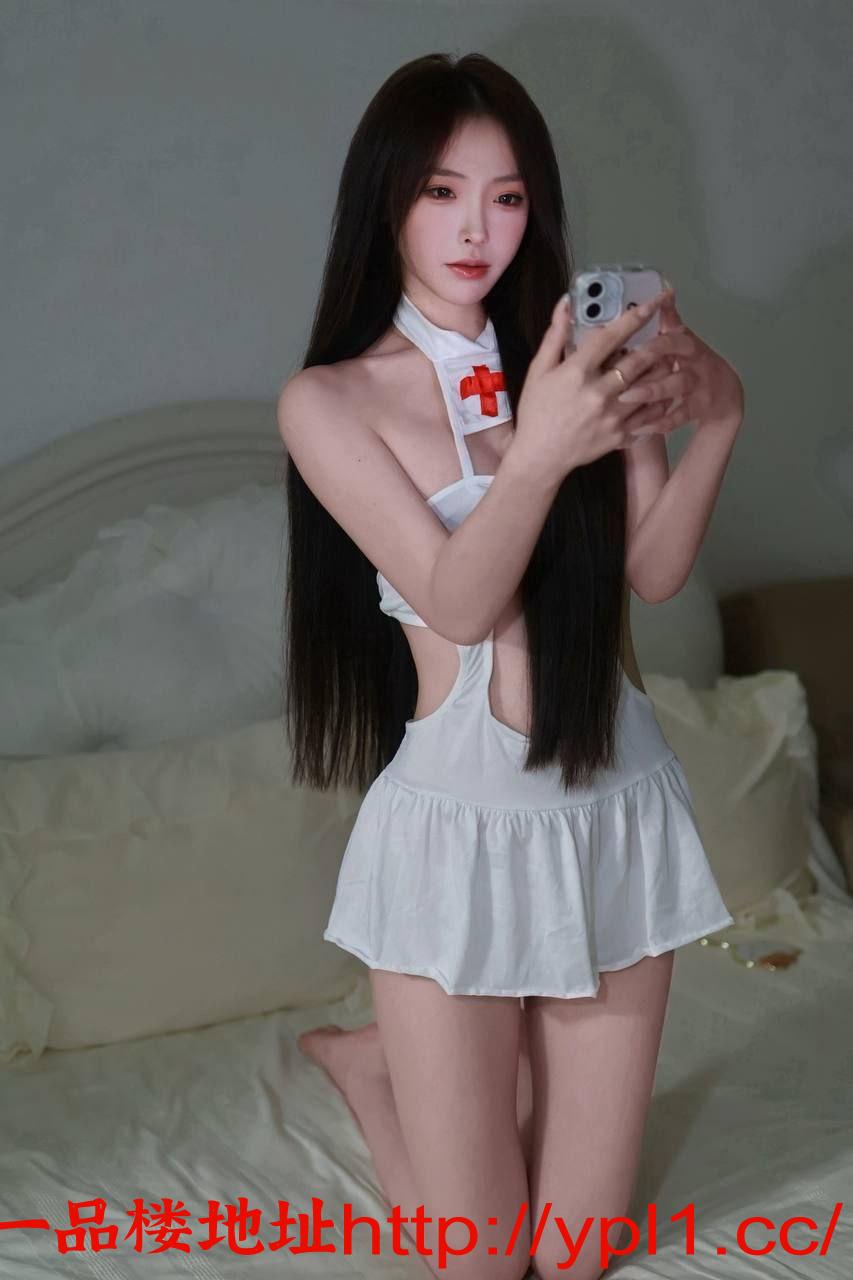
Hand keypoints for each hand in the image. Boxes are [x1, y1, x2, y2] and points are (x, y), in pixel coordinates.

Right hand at [515, 286, 676, 476]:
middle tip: (672, 330)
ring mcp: (612, 415)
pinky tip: (666, 390)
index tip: (655, 301)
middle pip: (639, 359)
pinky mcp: (620, 434)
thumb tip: (566, 303)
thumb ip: (555, 336)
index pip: (611, 336)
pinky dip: (662, 399)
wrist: (540, 457)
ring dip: (664, 368)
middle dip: (659, 341)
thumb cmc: (536, 412)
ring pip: (651, 385)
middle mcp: (598, 392)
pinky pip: (651, 414)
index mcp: (577, 372)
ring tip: (672, 357)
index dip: (636, 316)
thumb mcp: (538, 371)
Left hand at [615, 288, 744, 432]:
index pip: (672, 333)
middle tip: (621, 368)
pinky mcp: (699, 407)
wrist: (726, 392)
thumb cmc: (694, 362)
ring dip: (651, 390)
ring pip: (676, 385)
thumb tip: (662, 290)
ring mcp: (699, 384)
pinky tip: (638, 425)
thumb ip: (669, 319)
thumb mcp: (684, 338)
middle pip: (674, 355)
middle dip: (649, 360)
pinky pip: (679, 415)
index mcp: (686, 342)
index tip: (635, 337)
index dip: (655, 334)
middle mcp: (695, 360)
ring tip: (626, 396)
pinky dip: (659, 421)